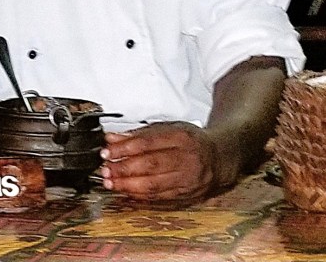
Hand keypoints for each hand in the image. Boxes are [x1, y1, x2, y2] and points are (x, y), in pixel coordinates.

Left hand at [100, 122, 225, 202]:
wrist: (220, 158)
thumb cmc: (191, 141)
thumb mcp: (168, 128)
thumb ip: (139, 134)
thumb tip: (112, 138)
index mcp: (181, 137)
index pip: (148, 143)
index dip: (124, 148)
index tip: (106, 151)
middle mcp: (187, 159)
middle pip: (150, 165)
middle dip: (123, 169)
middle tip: (105, 169)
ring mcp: (188, 180)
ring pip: (154, 185)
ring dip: (127, 185)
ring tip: (110, 182)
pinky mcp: (186, 196)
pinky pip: (159, 197)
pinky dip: (139, 195)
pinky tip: (125, 191)